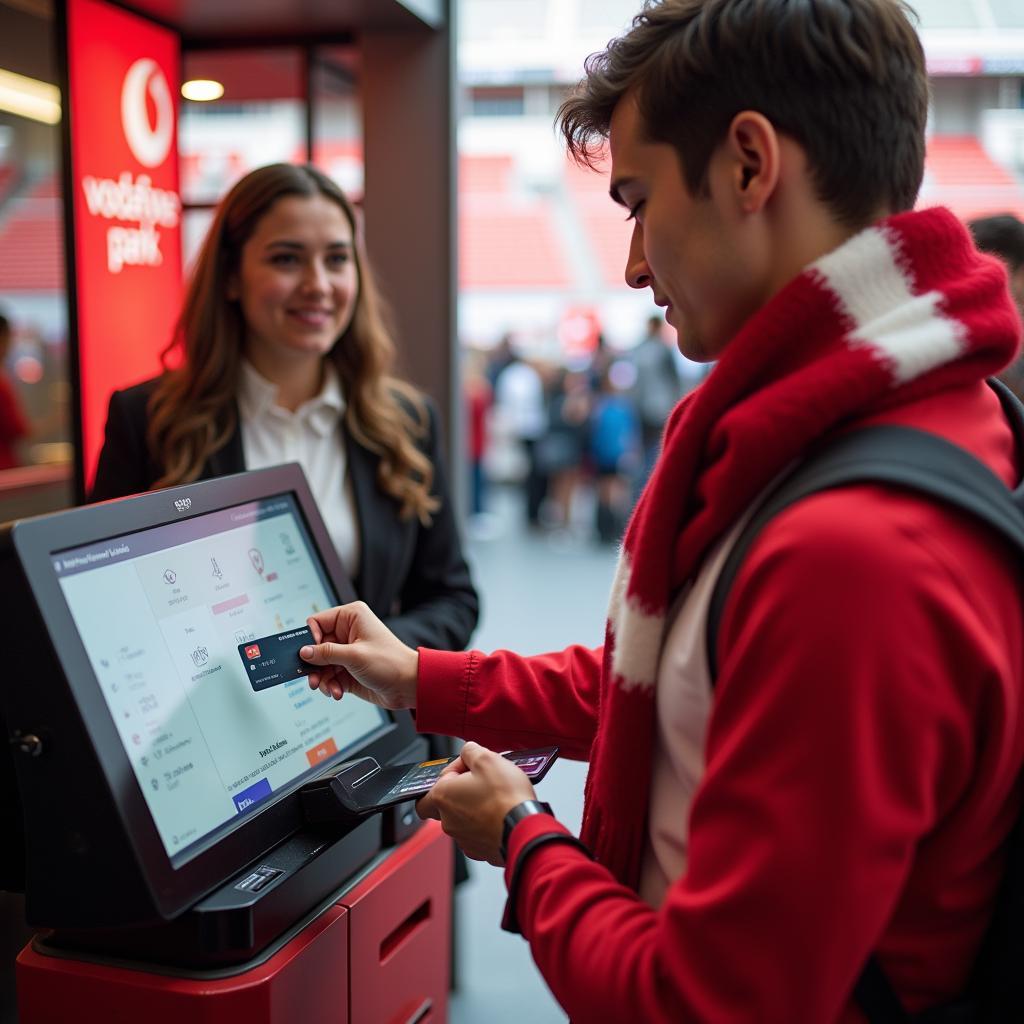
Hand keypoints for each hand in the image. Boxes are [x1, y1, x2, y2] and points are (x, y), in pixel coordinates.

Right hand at [300, 601, 417, 708]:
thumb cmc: (390, 662)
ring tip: (329, 689)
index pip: (317, 622)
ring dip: (322, 679)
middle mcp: (347, 632)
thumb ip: (326, 653)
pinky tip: (338, 692)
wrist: (409, 686)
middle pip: (316, 646)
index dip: (310, 639)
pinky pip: (329, 676)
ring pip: (320, 664)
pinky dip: (330, 685)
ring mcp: (347, 652)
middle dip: (314, 665)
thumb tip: (304, 652)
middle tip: (313, 679)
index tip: (309, 655)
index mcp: (351, 617)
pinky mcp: (348, 670)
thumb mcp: (354, 656)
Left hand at [415, 742, 537, 865]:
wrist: (525, 828)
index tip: (467, 768)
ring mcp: (463, 838)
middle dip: (463, 791)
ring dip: (475, 807)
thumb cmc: (505, 798)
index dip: (448, 774)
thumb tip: (468, 752)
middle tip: (482, 782)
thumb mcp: (487, 758)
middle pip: (447, 803)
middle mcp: (448, 821)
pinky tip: (501, 813)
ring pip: (463, 819)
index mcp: (443, 797)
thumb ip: (470, 751)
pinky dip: (486, 824)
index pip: (427, 788)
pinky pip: (478, 833)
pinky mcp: (480, 850)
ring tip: (497, 797)